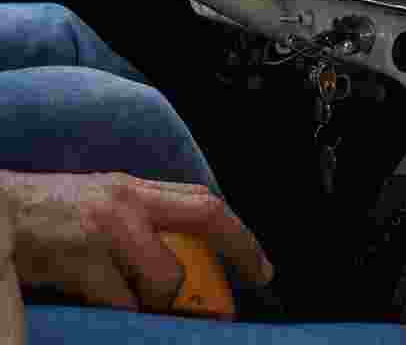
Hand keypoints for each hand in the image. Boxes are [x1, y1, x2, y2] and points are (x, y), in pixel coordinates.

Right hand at [0, 171, 272, 316]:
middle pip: (206, 216)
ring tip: (140, 304)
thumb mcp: (102, 207)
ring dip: (161, 302)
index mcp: (134, 188)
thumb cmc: (49, 218)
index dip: (240, 235)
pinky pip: (122, 303)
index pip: (204, 202)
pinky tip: (108, 308)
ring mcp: (105, 229)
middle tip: (247, 285)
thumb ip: (144, 223)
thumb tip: (186, 264)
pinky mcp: (80, 259)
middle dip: (238, 251)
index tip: (260, 267)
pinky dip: (124, 314)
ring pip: (165, 275)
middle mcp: (126, 201)